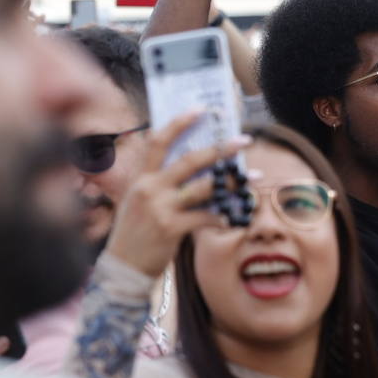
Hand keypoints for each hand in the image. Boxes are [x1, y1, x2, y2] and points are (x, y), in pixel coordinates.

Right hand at [105, 113, 250, 277]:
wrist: (122, 269)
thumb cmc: (135, 234)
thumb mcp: (139, 203)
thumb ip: (161, 184)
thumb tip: (197, 168)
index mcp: (141, 178)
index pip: (158, 141)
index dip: (179, 122)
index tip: (201, 109)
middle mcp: (149, 188)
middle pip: (191, 160)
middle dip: (221, 148)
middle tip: (245, 140)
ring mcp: (160, 208)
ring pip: (205, 187)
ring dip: (233, 181)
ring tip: (256, 176)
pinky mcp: (171, 228)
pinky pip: (206, 217)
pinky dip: (223, 216)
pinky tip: (234, 216)